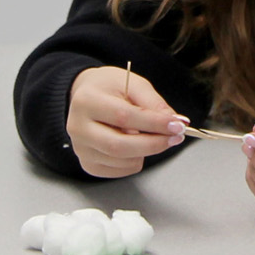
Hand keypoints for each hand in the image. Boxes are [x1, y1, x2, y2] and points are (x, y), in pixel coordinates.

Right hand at [66, 67, 185, 178]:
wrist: (87, 97)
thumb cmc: (109, 88)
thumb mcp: (133, 84)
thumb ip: (154, 103)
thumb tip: (175, 122)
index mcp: (86, 101)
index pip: (123, 117)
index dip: (154, 123)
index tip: (176, 125)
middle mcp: (78, 128)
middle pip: (119, 146)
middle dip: (153, 144)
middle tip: (175, 137)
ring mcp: (81, 149)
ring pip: (122, 161)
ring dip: (146, 152)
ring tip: (151, 135)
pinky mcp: (88, 164)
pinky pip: (120, 171)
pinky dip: (136, 161)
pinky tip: (134, 144)